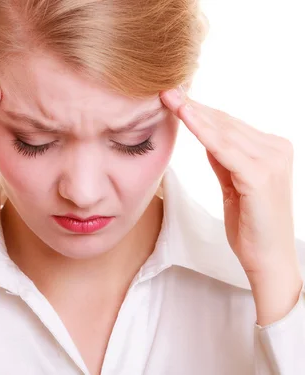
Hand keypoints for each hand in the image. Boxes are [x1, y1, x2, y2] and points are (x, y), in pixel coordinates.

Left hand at [160, 88, 301, 324]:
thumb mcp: (234, 185)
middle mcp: (276, 149)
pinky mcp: (260, 175)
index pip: (230, 124)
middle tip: (167, 89)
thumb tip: (206, 137)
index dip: (200, 111)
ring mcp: (271, 161)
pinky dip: (203, 131)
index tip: (175, 97)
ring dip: (195, 113)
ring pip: (224, 131)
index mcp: (272, 150)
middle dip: (194, 106)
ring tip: (170, 97)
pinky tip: (185, 117)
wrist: (267, 260)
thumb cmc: (251, 226)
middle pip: (226, 123)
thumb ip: (224, 160)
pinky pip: (224, 149)